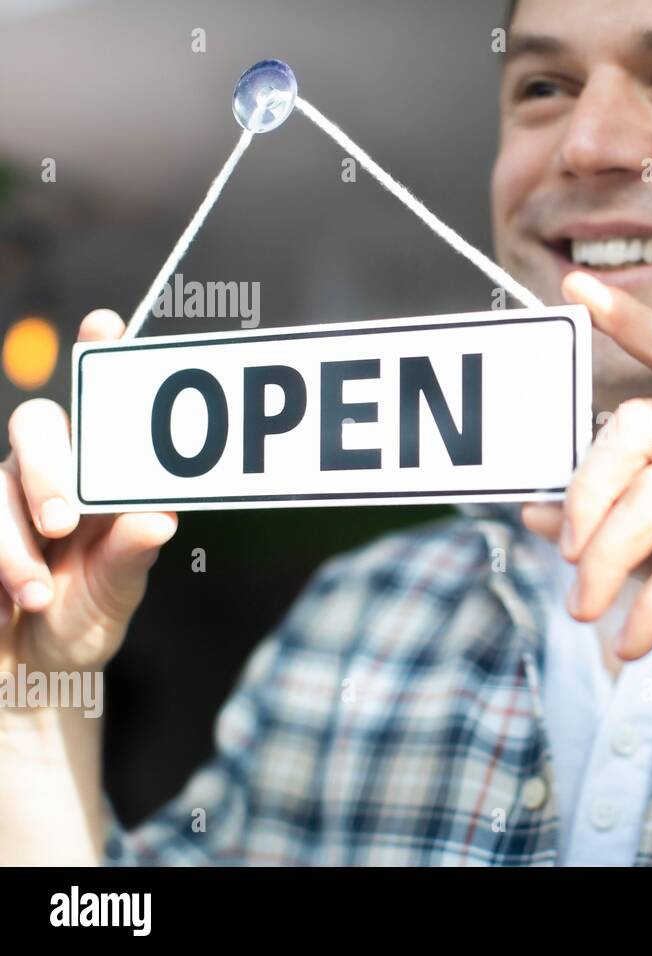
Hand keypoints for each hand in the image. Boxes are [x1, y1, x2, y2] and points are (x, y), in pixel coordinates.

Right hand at [0, 309, 177, 679]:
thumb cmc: (83, 620)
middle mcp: (49, 473)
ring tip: (38, 596)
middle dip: (47, 469)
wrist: (27, 676)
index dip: (97, 355)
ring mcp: (0, 496)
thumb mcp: (115, 598)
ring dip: (14, 547)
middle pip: (37, 425)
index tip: (107, 323)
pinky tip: (5, 608)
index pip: (99, 405)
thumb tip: (160, 517)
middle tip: (63, 522)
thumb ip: (131, 558)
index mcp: (100, 477)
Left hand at [522, 272, 651, 683]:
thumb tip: (534, 508)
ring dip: (607, 557)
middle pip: (642, 423)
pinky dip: (649, 605)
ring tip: (584, 607)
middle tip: (567, 550)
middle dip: (588, 489)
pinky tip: (629, 640)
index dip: (630, 321)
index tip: (577, 287)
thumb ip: (616, 526)